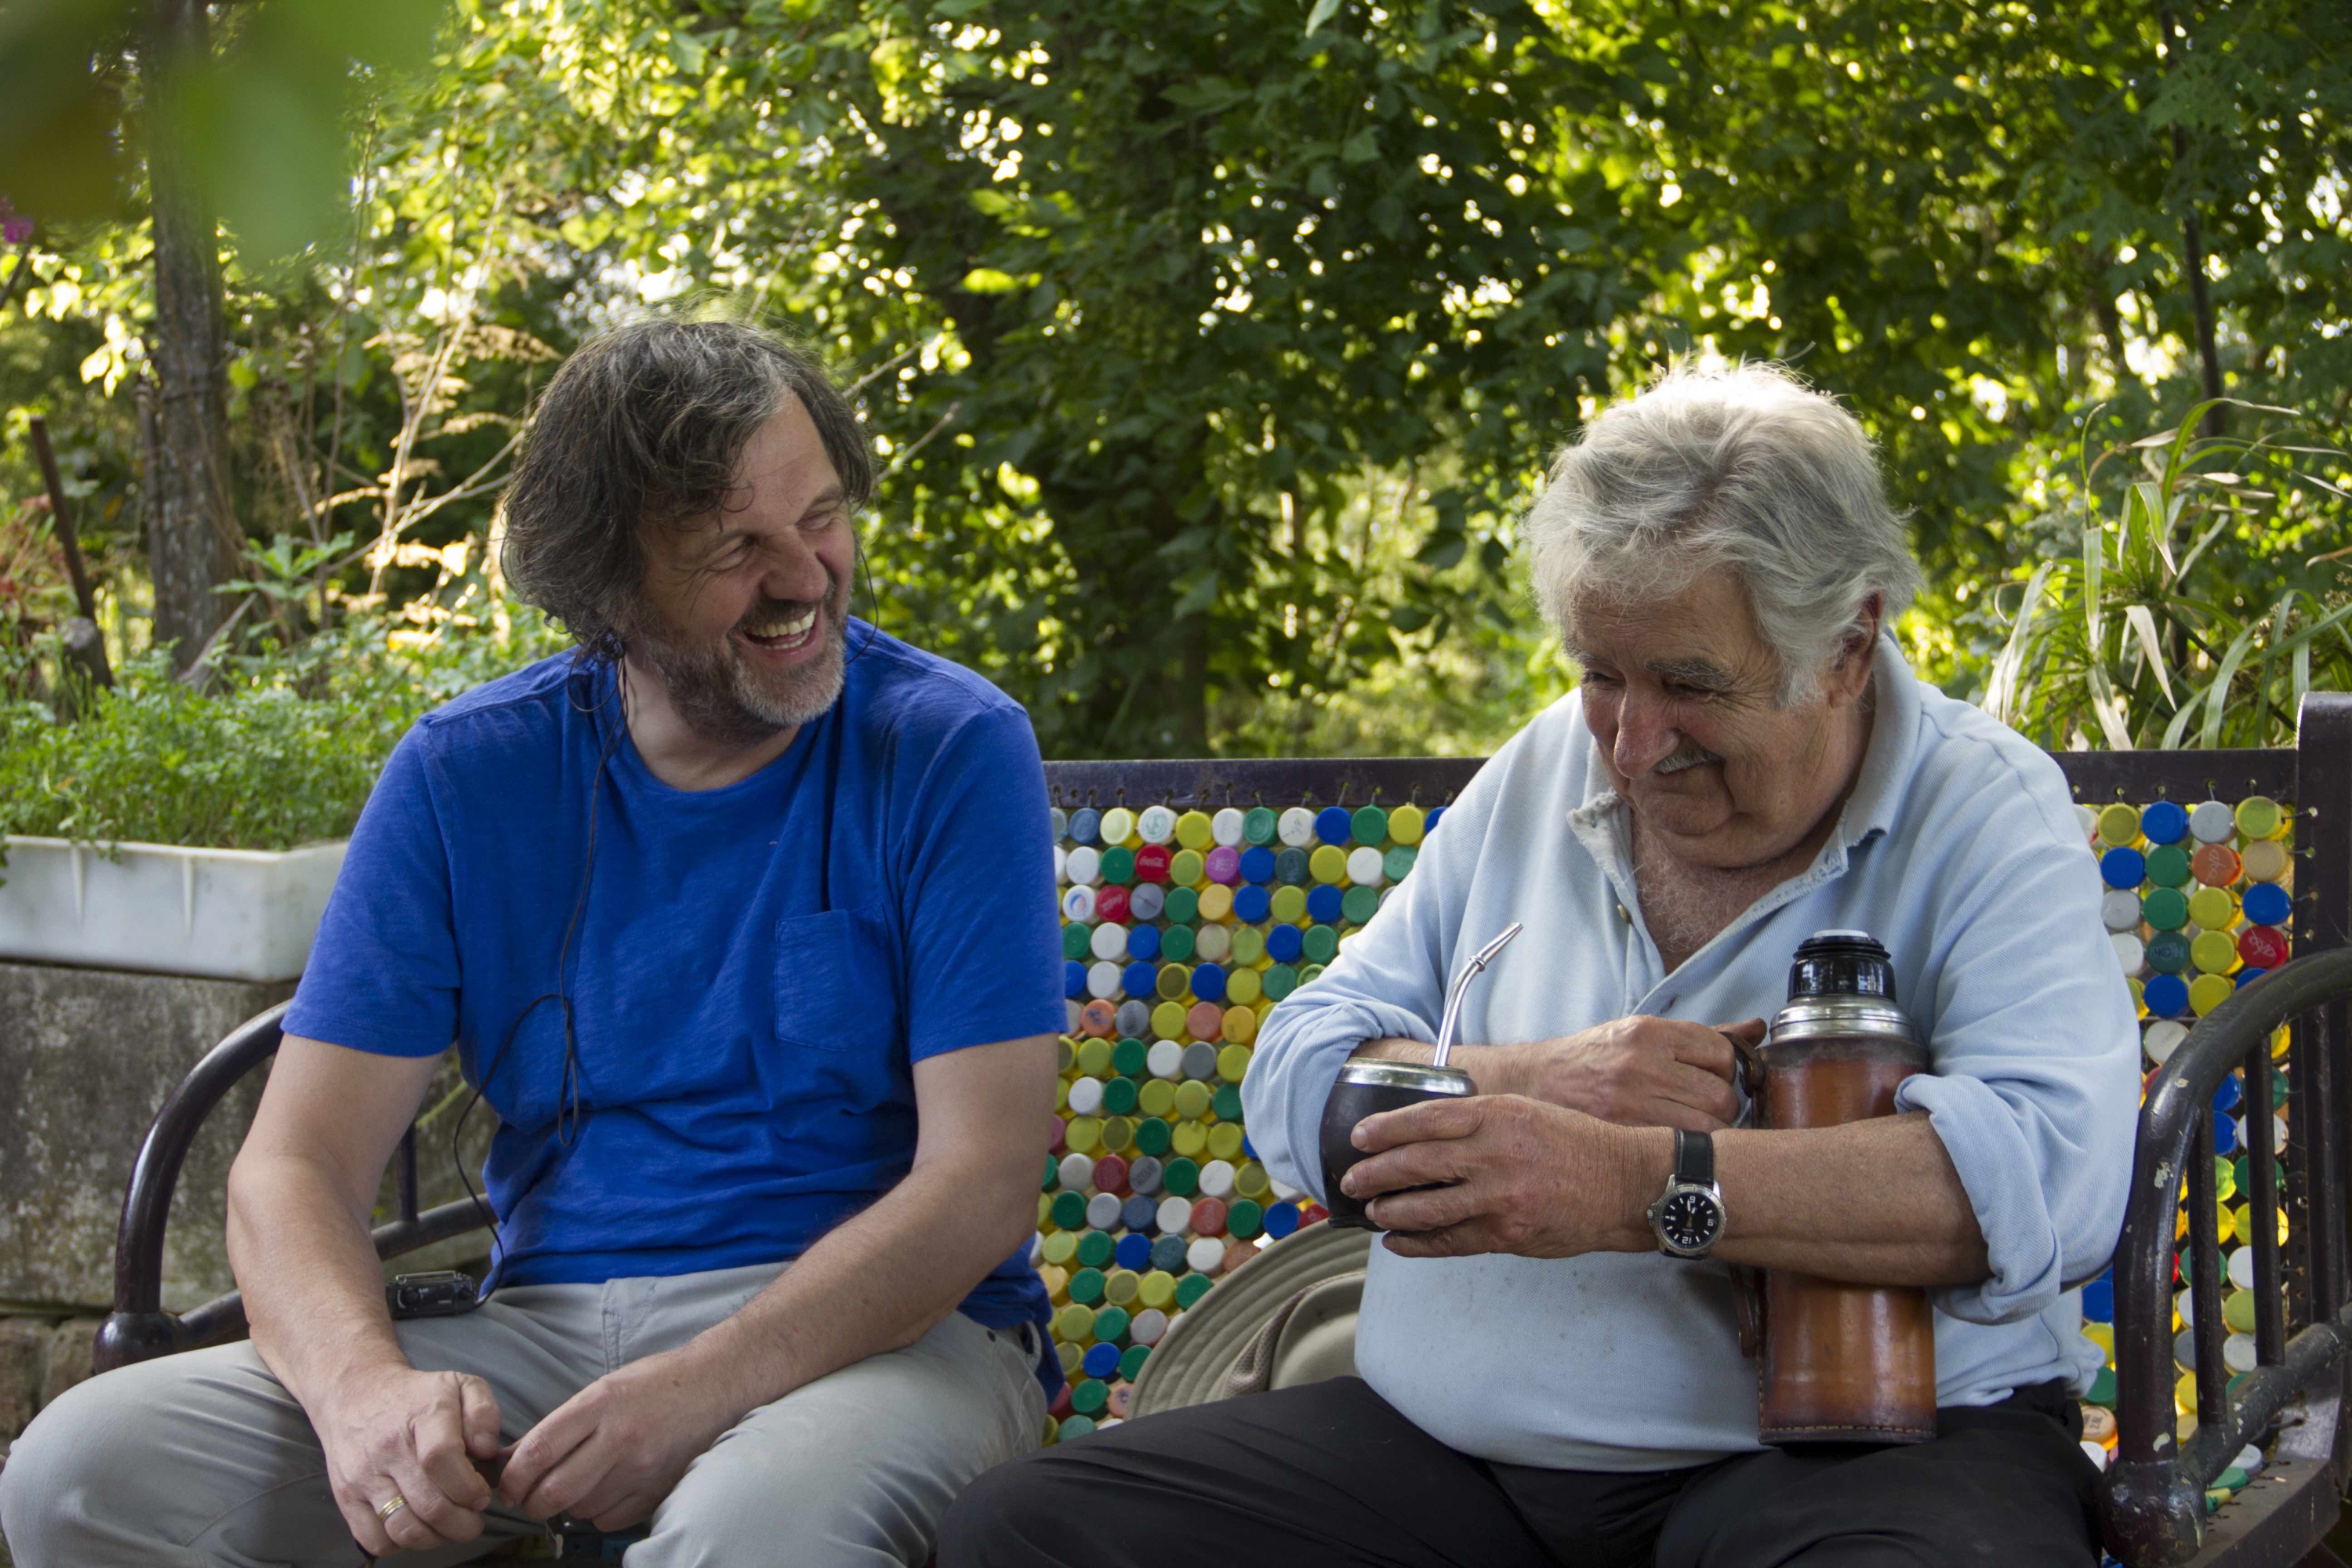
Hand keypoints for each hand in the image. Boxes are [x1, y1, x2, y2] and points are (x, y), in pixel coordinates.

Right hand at [312, 1363, 501, 1556]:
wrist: (355, 1394)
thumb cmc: (417, 1396)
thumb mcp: (459, 1386)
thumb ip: (484, 1414)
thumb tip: (487, 1451)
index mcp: (423, 1415)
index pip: (441, 1459)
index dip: (468, 1488)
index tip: (481, 1496)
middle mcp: (388, 1448)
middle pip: (428, 1504)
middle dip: (462, 1524)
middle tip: (472, 1521)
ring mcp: (363, 1475)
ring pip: (403, 1528)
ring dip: (434, 1538)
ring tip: (446, 1527)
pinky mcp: (345, 1497)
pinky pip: (374, 1538)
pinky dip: (400, 1544)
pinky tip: (416, 1526)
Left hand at [500, 1347, 736, 1531]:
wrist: (714, 1385)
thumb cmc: (654, 1383)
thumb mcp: (602, 1388)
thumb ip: (558, 1424)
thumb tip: (511, 1457)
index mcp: (600, 1403)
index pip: (540, 1449)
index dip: (514, 1476)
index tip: (507, 1485)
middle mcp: (620, 1437)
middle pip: (556, 1490)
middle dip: (532, 1501)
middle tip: (529, 1497)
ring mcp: (642, 1467)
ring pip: (581, 1508)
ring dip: (567, 1505)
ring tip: (574, 1487)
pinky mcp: (658, 1489)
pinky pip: (609, 1519)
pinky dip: (598, 1513)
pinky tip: (604, 1492)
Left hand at [1341, 1093, 1664, 1258]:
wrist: (1624, 1183)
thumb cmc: (1577, 1144)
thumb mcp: (1527, 1112)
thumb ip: (1479, 1120)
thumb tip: (1425, 1133)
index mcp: (1497, 1115)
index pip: (1424, 1119)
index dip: (1384, 1129)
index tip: (1358, 1138)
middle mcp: (1494, 1154)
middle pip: (1415, 1163)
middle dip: (1374, 1173)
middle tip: (1352, 1180)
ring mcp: (1499, 1197)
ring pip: (1426, 1208)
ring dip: (1390, 1212)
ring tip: (1373, 1212)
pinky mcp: (1507, 1233)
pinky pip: (1450, 1242)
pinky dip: (1417, 1244)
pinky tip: (1398, 1242)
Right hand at [1489, 1016, 1760, 1129]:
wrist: (1534, 1083)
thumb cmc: (1594, 1059)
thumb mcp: (1642, 1035)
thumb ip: (1701, 1036)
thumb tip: (1757, 1027)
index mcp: (1649, 1031)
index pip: (1721, 1051)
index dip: (1725, 1070)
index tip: (1713, 1078)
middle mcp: (1641, 1063)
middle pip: (1721, 1095)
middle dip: (1723, 1105)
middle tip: (1704, 1108)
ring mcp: (1631, 1101)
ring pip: (1707, 1127)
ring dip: (1709, 1131)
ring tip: (1690, 1127)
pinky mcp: (1621, 1133)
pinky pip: (1679, 1146)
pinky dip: (1686, 1147)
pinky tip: (1672, 1142)